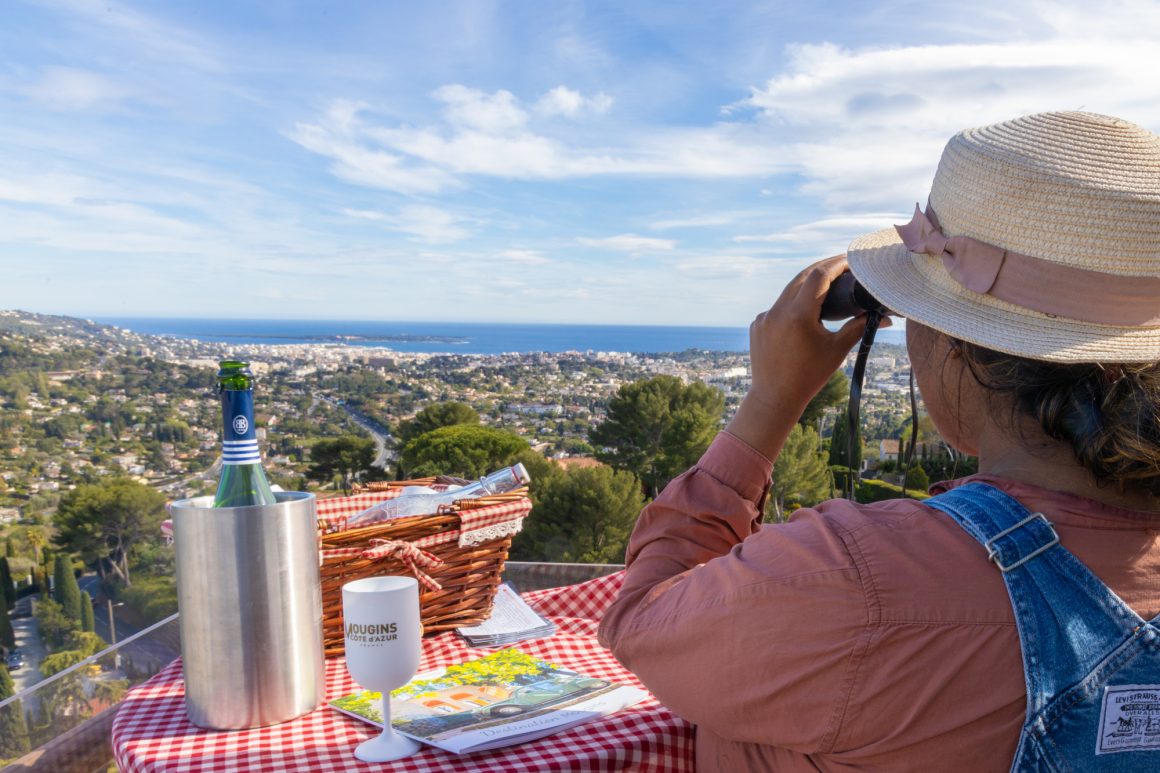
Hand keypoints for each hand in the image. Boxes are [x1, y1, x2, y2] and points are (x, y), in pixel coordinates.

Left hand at [726, 255, 886, 459]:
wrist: (774, 398)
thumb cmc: (809, 377)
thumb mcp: (837, 351)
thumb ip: (859, 328)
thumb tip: (884, 317)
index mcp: (798, 316)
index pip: (819, 276)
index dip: (836, 265)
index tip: (851, 261)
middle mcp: (777, 312)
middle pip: (802, 277)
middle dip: (823, 268)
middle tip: (843, 265)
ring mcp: (764, 317)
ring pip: (788, 291)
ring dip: (808, 285)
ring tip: (827, 284)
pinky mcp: (757, 325)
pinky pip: (778, 307)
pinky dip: (793, 303)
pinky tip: (806, 308)